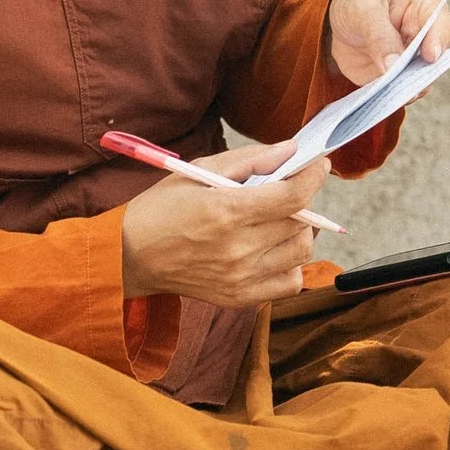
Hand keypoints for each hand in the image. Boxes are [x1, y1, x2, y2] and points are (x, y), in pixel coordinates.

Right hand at [119, 140, 331, 306]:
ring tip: (275, 221)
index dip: (314, 177)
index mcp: (226, 212)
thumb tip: (292, 151)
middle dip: (300, 201)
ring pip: (301, 252)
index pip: (293, 196)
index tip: (318, 165)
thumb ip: (250, 160)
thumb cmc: (163, 208)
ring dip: (297, 232)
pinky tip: (270, 250)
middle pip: (300, 223)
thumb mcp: (199, 171)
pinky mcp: (240, 298)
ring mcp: (240, 278)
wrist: (130, 256)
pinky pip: (290, 283)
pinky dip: (290, 264)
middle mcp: (238, 249)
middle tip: (283, 192)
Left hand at [326, 0, 449, 87]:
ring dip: (408, 89)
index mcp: (424, 9)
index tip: (429, 56)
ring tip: (390, 92)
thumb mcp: (364, 11)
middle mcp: (426, 37)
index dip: (439, 40)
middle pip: (437, 58)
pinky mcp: (399, 79)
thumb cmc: (357, 6)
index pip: (443, 24)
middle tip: (407, 82)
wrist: (340, 24)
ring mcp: (414, 61)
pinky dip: (393, 97)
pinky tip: (380, 96)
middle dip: (423, 72)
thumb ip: (379, 36)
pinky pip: (402, 93)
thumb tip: (393, 66)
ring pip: (422, 80)